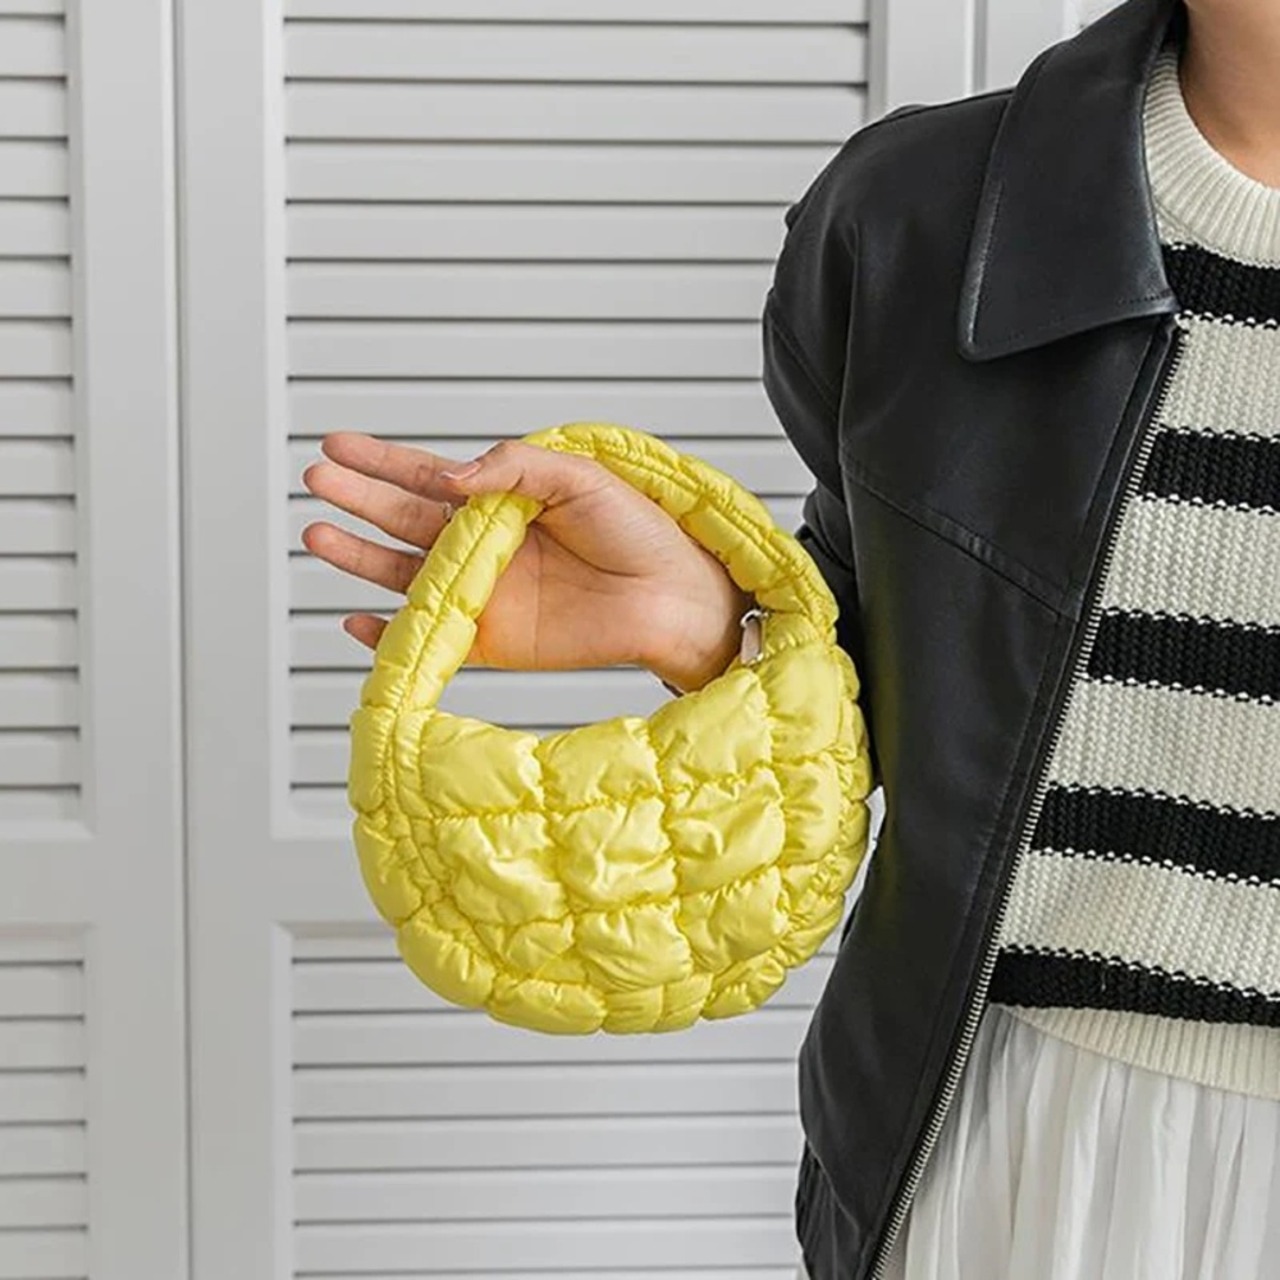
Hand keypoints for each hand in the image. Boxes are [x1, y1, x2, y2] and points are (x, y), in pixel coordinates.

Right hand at [300, 432, 754, 688]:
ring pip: (404, 573)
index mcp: (504, 500)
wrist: (674, 597)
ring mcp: (484, 592)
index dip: (383, 461)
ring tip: (317, 534)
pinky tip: (357, 621)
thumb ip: (515, 468)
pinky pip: (430, 635)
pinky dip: (390, 635)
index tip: (337, 444)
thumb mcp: (579, 477)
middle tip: (317, 479)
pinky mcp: (492, 639)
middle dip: (359, 498)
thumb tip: (451, 475)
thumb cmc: (640, 531)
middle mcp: (486, 544)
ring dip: (359, 556)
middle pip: (404, 519)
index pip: (430, 477)